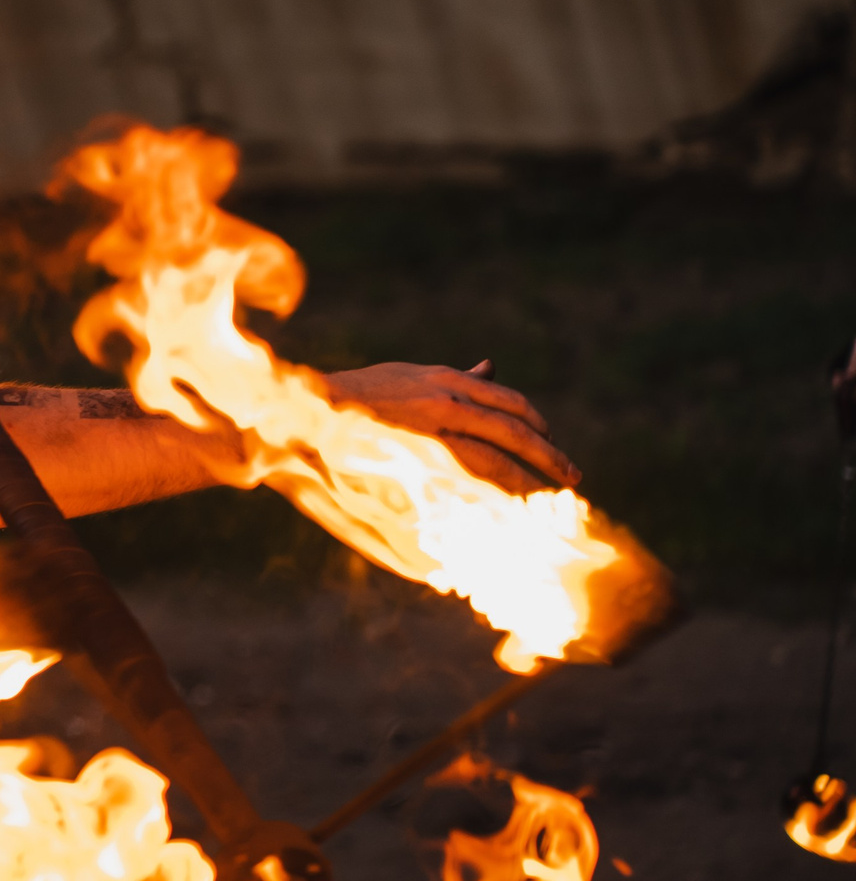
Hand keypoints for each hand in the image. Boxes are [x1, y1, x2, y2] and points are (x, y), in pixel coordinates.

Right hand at [322, 358, 582, 492]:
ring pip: (492, 462)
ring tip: (545, 503)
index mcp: (444, 381)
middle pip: (511, 433)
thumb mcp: (409, 374)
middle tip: (572, 478)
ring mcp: (427, 434)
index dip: (537, 426)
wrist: (306, 411)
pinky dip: (487, 499)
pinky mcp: (410, 463)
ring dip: (524, 484)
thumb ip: (453, 377)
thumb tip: (493, 367)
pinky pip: (460, 485)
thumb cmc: (357, 393)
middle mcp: (443, 403)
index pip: (509, 404)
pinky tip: (504, 513)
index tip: (553, 443)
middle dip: (546, 457)